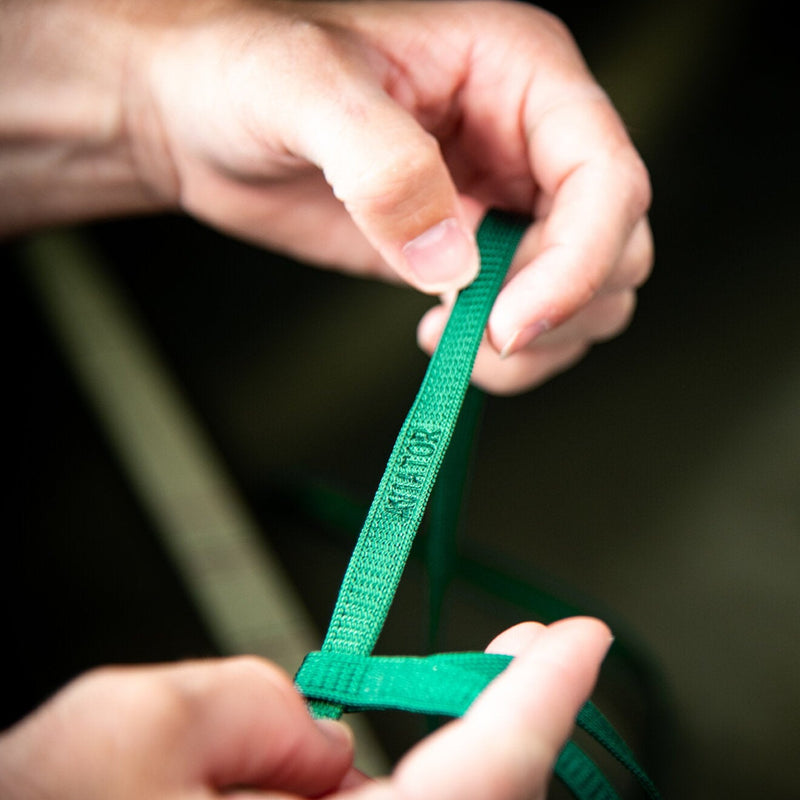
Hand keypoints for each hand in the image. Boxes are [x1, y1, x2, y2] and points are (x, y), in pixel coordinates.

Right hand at [0, 618, 610, 799]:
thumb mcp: (113, 736)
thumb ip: (234, 704)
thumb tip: (311, 733)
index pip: (484, 779)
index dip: (540, 699)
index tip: (582, 640)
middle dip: (505, 720)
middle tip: (529, 648)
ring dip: (436, 759)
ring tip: (406, 702)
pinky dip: (381, 792)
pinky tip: (332, 775)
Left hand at [124, 0, 651, 393]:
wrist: (201, 116)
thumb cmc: (244, 66)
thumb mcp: (303, 86)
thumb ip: (383, 165)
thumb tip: (450, 262)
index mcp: (519, 72)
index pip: (606, 178)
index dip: (578, 263)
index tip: (511, 324)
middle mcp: (525, 139)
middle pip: (614, 243)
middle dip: (560, 306)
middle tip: (477, 334)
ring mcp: (499, 200)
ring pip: (585, 290)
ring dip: (541, 338)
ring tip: (453, 339)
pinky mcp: (466, 252)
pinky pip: (525, 314)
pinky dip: (504, 350)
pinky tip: (444, 337)